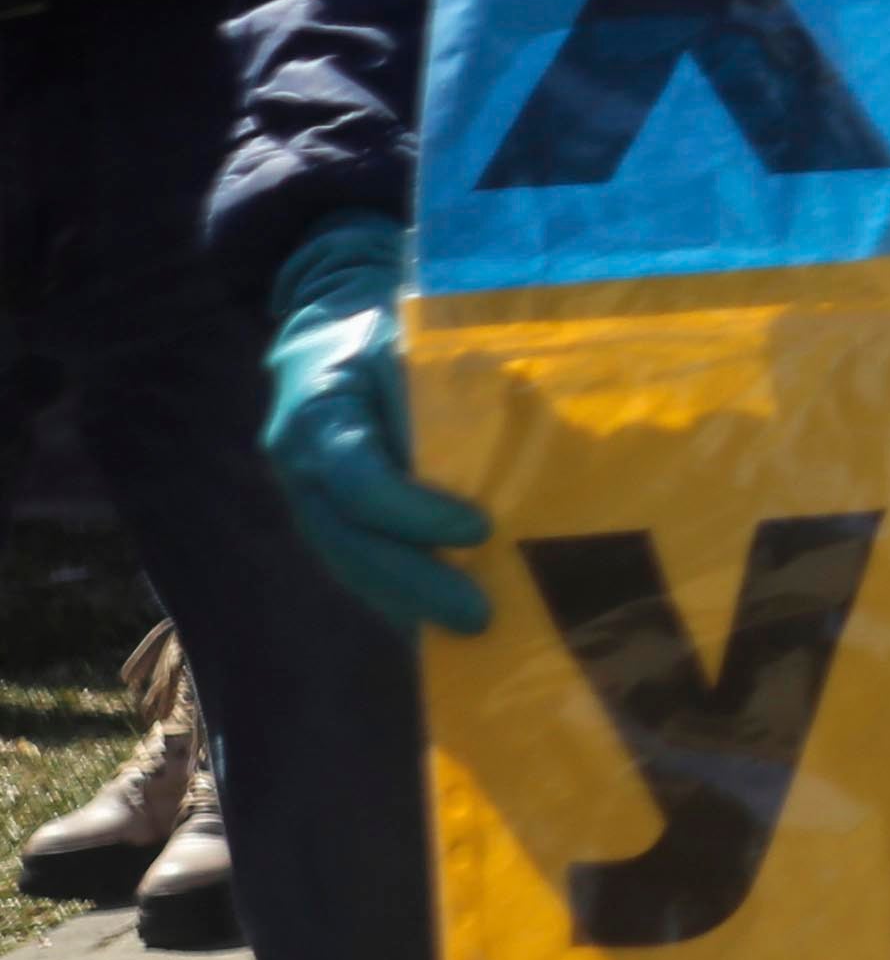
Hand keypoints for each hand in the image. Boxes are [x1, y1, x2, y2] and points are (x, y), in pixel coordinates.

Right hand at [261, 215, 491, 636]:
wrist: (327, 326)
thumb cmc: (385, 327)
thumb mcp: (412, 339)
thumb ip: (445, 390)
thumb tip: (520, 440)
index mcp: (319, 411)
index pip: (359, 478)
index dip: (413, 511)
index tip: (478, 529)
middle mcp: (298, 462)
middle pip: (349, 540)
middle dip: (414, 582)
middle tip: (480, 616)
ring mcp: (301, 495)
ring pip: (347, 563)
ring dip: (405, 602)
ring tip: (467, 632)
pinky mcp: (319, 515)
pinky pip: (352, 562)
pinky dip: (394, 594)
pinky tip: (437, 621)